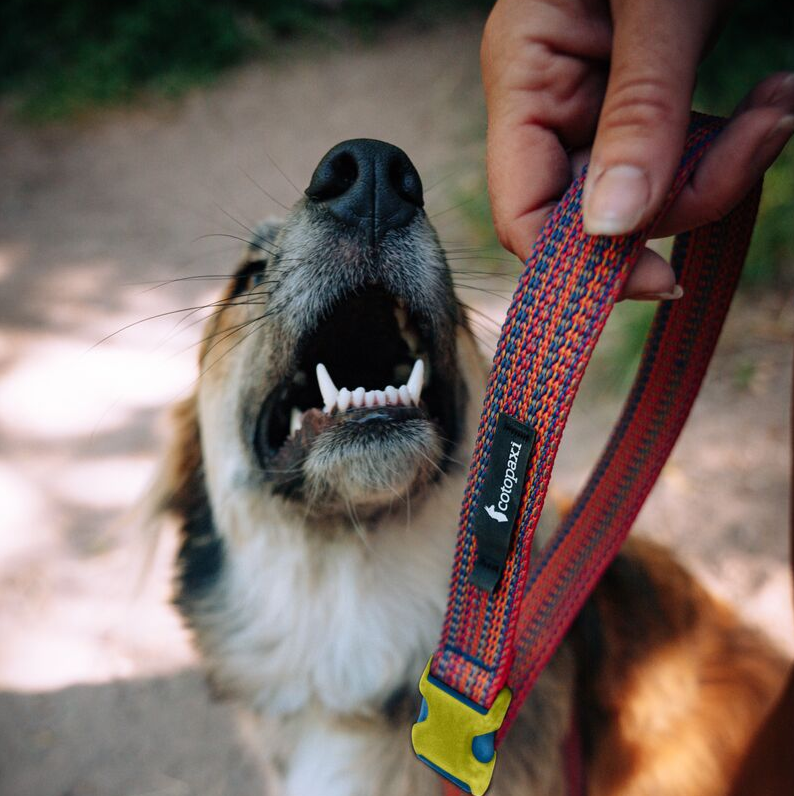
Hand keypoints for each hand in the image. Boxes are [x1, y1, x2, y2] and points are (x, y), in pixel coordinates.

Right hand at [481, 0, 793, 298]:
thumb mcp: (660, 4)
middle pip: (598, 212)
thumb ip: (638, 114)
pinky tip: (769, 100)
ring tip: (777, 105)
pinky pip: (679, 157)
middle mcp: (552, 101)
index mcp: (526, 77)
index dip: (579, 263)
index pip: (525, 214)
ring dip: (723, 165)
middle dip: (684, 196)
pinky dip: (730, 143)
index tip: (657, 279)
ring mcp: (598, 103)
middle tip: (762, 138)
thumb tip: (614, 228)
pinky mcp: (644, 99)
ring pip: (647, 191)